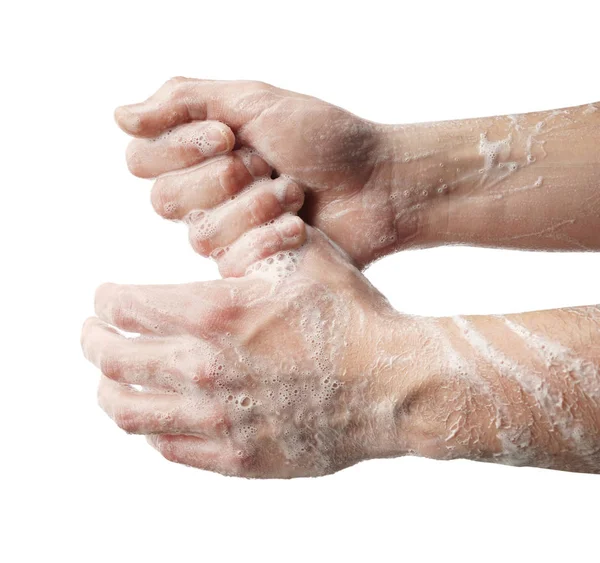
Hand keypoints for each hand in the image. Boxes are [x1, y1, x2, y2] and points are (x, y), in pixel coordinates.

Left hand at [81, 227, 425, 477]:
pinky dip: (151, 429)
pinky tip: (155, 417)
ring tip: (108, 379)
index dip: (106, 299)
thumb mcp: (303, 255)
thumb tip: (214, 242)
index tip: (104, 297)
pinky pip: (171, 448)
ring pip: (131, 411)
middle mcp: (206, 369)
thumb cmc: (352, 316)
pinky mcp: (239, 456)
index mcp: (217, 315)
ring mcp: (220, 419)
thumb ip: (249, 245)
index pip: (127, 307)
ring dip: (109, 390)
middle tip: (91, 333)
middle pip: (115, 359)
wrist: (394, 385)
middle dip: (93, 340)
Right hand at [115, 78, 421, 267]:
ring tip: (293, 193)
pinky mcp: (252, 266)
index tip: (228, 134)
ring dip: (252, 206)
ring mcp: (230, 235)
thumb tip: (120, 117)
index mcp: (200, 156)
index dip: (178, 149)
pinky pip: (230, 261)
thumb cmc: (323, 139)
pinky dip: (268, 237)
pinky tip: (299, 226)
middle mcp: (206, 198)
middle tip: (265, 163)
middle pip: (162, 201)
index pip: (141, 159)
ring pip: (198, 235)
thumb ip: (186, 101)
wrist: (376, 184)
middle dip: (220, 178)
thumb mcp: (254, 101)